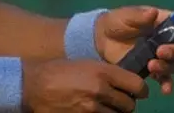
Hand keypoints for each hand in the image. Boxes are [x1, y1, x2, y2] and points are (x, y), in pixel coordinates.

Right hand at [22, 59, 147, 112]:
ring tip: (105, 108)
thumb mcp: (85, 64)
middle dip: (126, 104)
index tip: (138, 92)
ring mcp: (92, 109)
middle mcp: (100, 90)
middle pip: (130, 105)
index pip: (137, 85)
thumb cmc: (59, 71)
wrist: (33, 86)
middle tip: (118, 102)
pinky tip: (95, 112)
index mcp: (102, 72)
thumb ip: (106, 74)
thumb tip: (125, 84)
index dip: (140, 90)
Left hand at [94, 6, 173, 95]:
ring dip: (167, 66)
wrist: (100, 39)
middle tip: (160, 52)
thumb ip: (139, 15)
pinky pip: (164, 79)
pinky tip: (164, 89)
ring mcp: (159, 55)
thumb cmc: (116, 22)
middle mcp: (165, 40)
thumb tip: (153, 12)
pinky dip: (167, 84)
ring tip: (151, 65)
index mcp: (162, 22)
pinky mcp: (151, 69)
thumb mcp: (125, 16)